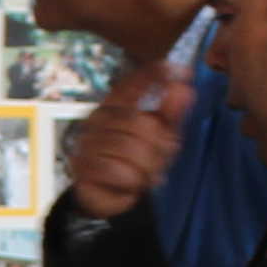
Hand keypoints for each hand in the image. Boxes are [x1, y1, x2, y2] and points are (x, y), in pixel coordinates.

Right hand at [56, 60, 192, 219]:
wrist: (109, 196)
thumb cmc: (135, 159)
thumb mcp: (160, 136)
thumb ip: (171, 112)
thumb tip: (185, 86)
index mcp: (115, 105)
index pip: (132, 85)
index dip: (153, 75)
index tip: (179, 70)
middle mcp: (98, 117)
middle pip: (137, 121)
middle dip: (156, 144)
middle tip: (159, 158)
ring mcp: (88, 140)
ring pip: (128, 148)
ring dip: (144, 166)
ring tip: (143, 173)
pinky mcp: (81, 164)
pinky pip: (114, 170)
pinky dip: (129, 180)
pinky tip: (130, 182)